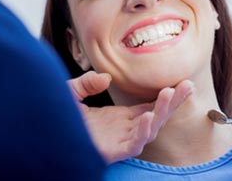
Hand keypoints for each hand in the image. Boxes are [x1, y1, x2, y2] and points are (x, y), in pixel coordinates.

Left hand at [68, 71, 192, 163]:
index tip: (182, 83)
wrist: (43, 135)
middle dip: (174, 102)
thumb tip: (106, 78)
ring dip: (161, 112)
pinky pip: (133, 145)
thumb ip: (87, 83)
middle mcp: (124, 129)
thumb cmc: (58, 118)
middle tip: (188, 85)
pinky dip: (142, 132)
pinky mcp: (112, 152)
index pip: (150, 106)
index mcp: (120, 117)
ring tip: (169, 93)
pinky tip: (147, 116)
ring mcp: (119, 140)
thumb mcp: (72, 92)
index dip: (166, 96)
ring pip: (150, 129)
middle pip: (157, 115)